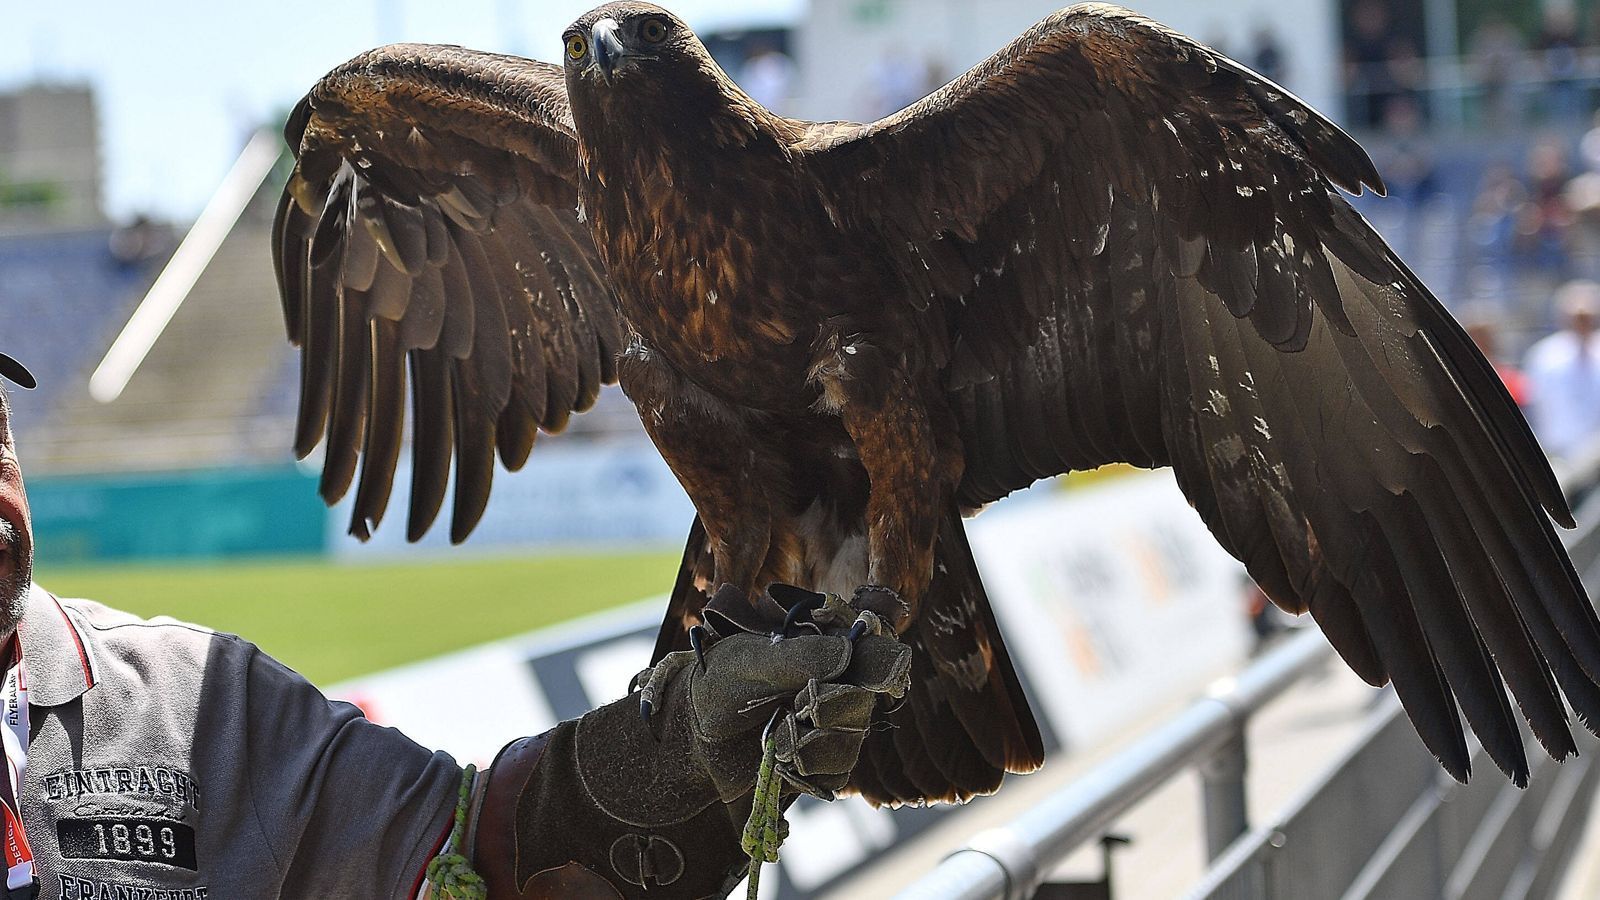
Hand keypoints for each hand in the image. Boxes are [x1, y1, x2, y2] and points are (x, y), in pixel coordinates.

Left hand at [682, 629, 910, 799]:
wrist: (689, 739)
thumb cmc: (716, 685)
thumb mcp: (748, 661)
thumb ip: (797, 657)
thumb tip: (849, 652)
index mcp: (823, 649)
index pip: (871, 651)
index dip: (881, 662)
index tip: (883, 674)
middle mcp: (835, 686)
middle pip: (865, 698)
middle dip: (833, 706)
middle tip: (799, 706)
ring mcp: (829, 727)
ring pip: (852, 740)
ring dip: (813, 743)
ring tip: (775, 739)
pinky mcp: (818, 765)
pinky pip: (836, 775)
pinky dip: (806, 772)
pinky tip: (777, 763)